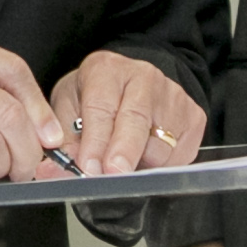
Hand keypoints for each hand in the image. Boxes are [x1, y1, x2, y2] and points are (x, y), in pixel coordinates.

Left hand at [46, 52, 206, 175]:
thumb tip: (52, 171)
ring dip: (139, 164)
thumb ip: (63, 139)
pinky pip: (179, 155)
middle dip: (123, 153)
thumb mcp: (70, 106)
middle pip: (136, 122)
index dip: (95, 141)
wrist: (135, 81)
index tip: (89, 167)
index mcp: (106, 70)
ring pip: (160, 145)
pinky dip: (161, 166)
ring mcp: (174, 97)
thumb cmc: (97, 95)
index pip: (101, 108)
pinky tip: (145, 156)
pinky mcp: (194, 117)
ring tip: (122, 161)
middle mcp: (144, 78)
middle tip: (112, 175)